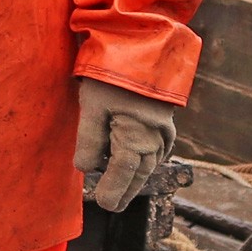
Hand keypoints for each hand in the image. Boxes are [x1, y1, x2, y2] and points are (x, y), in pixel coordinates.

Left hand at [74, 79, 175, 212]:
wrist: (144, 45)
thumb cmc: (114, 74)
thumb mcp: (92, 105)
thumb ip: (89, 139)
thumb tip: (85, 169)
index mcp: (136, 138)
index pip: (122, 173)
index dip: (113, 190)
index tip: (104, 205)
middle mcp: (155, 139)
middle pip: (139, 172)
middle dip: (126, 190)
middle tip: (112, 205)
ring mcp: (165, 130)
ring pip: (150, 162)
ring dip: (137, 177)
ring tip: (123, 192)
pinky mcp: (166, 121)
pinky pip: (159, 149)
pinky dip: (148, 160)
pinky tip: (141, 163)